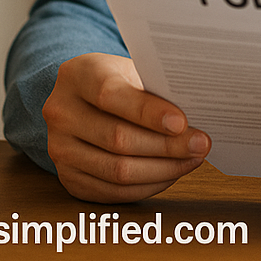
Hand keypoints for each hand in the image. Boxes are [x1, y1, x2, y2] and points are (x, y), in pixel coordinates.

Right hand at [43, 52, 210, 201]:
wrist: (80, 96)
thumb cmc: (116, 79)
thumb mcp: (129, 69)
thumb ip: (153, 88)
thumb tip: (195, 113)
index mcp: (77, 75)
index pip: (112, 96)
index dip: (149, 112)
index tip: (182, 122)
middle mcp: (61, 113)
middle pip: (117, 139)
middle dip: (166, 146)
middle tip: (200, 144)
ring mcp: (60, 149)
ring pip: (116, 171)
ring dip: (162, 170)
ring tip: (192, 159)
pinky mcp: (68, 178)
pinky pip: (112, 191)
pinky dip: (148, 186)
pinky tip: (171, 173)